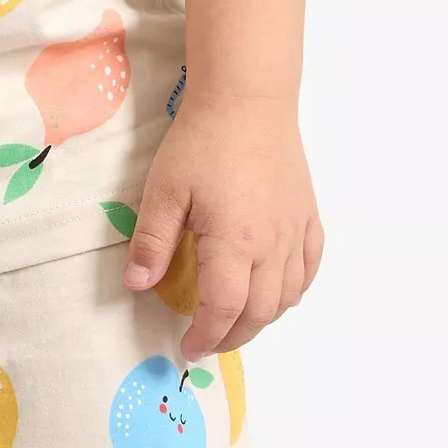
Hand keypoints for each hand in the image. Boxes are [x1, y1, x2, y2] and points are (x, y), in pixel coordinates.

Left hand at [120, 95, 322, 362]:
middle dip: (233, 336)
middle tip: (208, 341)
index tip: (188, 347)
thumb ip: (152, 243)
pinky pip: (310, 267)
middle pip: (261, 313)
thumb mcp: (164, 191)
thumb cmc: (202, 142)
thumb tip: (137, 285)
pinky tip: (277, 292)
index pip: (224, 310)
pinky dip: (293, 290)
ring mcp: (295, 231)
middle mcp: (273, 245)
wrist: (248, 100)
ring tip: (236, 321)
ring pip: (289, 296)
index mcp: (235, 243)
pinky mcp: (308, 215)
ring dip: (263, 318)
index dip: (206, 336)